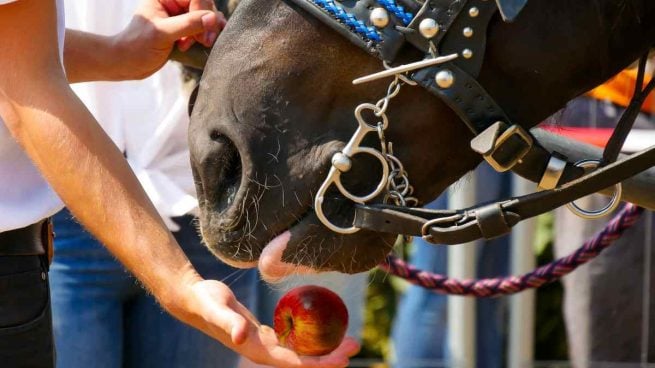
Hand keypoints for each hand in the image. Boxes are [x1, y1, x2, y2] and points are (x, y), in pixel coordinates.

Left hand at [111, 0, 225, 78]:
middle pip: (203, 5)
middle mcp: (173, 3)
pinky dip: (204, 36)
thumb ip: (188, 24)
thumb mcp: (163, 34)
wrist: (127, 64)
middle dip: (208, 23)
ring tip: (202, 43)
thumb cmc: (137, 46)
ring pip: (205, 16)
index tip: (203, 32)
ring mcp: (178, 16)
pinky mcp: (182, 29)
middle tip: (205, 41)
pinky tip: (194, 45)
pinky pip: (202, 27)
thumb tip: (212, 18)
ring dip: (208, 30)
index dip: (203, 12)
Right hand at [170, 279, 360, 367]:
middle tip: (355, 343)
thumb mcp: (217, 308)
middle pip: (302, 359)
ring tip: (347, 338)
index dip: (319, 362)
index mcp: (256, 350)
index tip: (342, 358)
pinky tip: (322, 329)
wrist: (193, 299)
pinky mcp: (264, 334)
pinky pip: (292, 339)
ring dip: (323, 348)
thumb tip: (242, 337)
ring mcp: (264, 344)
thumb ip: (229, 323)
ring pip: (299, 351)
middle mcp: (263, 351)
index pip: (294, 362)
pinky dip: (309, 337)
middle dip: (329, 355)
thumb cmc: (205, 301)